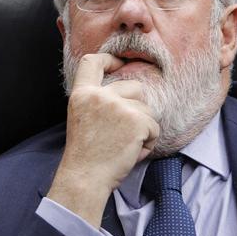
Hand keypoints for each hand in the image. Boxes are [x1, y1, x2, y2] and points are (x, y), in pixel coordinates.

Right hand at [47, 53, 158, 227]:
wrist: (85, 177)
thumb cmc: (85, 154)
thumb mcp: (82, 118)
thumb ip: (97, 100)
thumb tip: (126, 91)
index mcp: (82, 94)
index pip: (93, 62)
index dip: (109, 59)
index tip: (119, 63)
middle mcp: (99, 95)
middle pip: (134, 86)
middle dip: (137, 106)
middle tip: (124, 131)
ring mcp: (118, 106)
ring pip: (147, 108)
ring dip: (143, 127)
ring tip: (125, 145)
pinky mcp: (137, 120)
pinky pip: (154, 126)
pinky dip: (148, 141)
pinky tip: (131, 151)